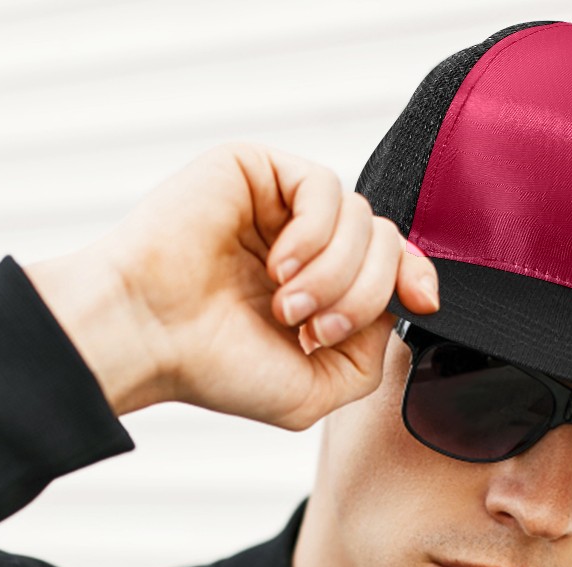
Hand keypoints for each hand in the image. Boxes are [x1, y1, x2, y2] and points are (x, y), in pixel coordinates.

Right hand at [25, 142, 440, 426]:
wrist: (149, 338)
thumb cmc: (217, 367)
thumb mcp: (316, 391)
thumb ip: (369, 357)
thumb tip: (393, 312)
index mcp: (320, 287)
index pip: (394, 264)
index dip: (418, 277)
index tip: (421, 302)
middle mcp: (305, 243)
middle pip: (386, 243)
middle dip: (364, 295)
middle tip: (312, 328)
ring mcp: (280, 205)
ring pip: (363, 219)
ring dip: (335, 274)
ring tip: (286, 305)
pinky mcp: (256, 170)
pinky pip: (326, 187)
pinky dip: (315, 236)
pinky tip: (277, 266)